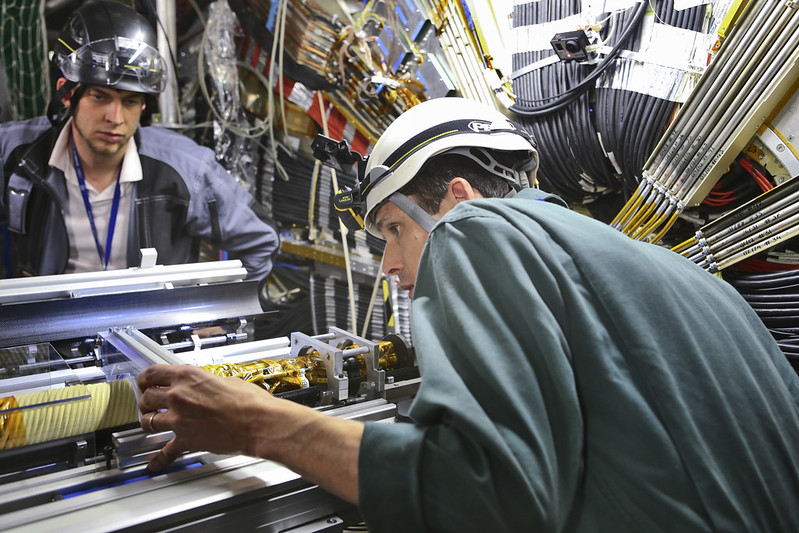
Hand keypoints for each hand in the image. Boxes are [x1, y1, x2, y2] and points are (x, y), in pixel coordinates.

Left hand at [137, 363, 363, 502]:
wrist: (259, 422)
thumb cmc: (250, 401)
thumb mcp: (225, 380)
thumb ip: (205, 382)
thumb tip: (203, 386)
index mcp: (188, 377)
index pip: (153, 374)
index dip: (145, 379)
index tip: (145, 382)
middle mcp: (179, 396)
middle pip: (146, 398)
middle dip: (146, 401)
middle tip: (149, 403)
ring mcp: (180, 420)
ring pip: (148, 422)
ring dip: (149, 423)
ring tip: (153, 424)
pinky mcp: (186, 440)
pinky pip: (166, 452)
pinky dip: (159, 459)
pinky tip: (155, 463)